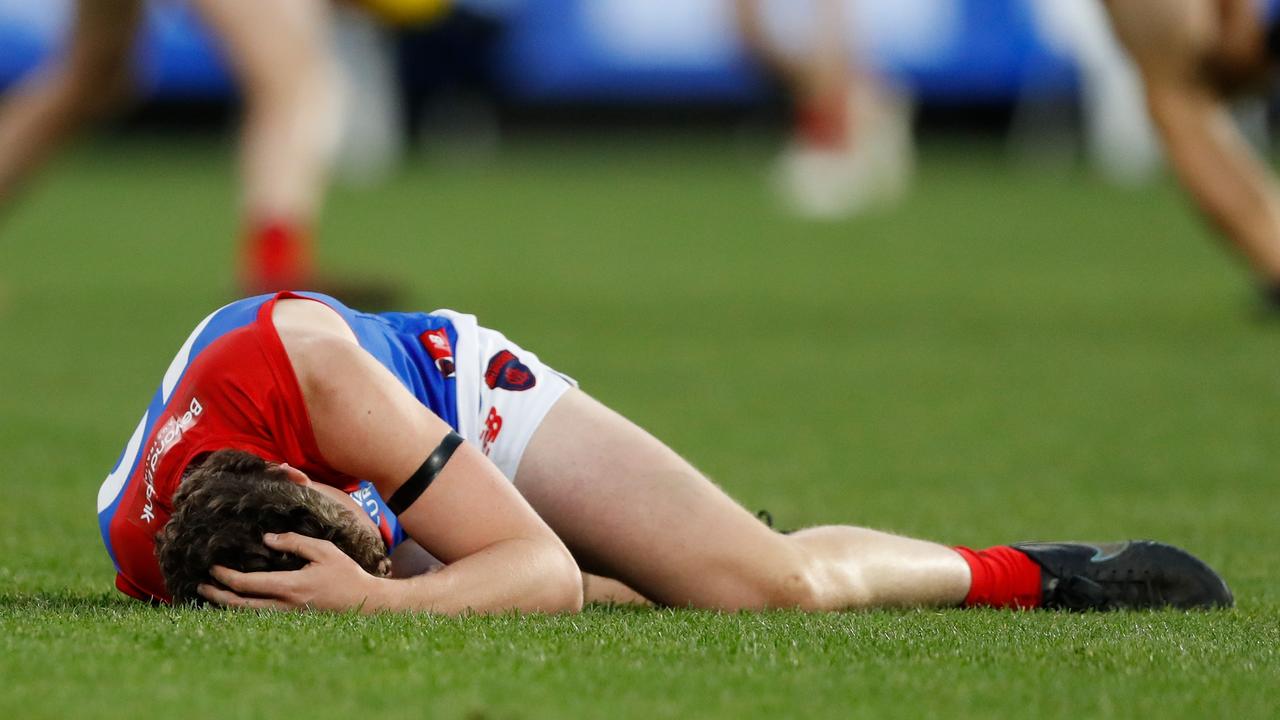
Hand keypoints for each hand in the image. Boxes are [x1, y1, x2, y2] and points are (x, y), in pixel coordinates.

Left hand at [198, 532, 385, 611]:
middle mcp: (284, 606)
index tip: (213, 567)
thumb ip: (295, 542)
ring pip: (247, 615)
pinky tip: (236, 603)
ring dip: (226, 605)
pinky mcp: (291, 621)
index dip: (226, 576)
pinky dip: (243, 610)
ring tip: (211, 595)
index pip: (248, 583)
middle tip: (201, 585)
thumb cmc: (346, 574)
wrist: (365, 603)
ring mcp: (287, 617)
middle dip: (217, 595)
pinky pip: (260, 617)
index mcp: (290, 586)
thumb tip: (267, 539)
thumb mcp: (324, 551)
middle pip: (239, 605)